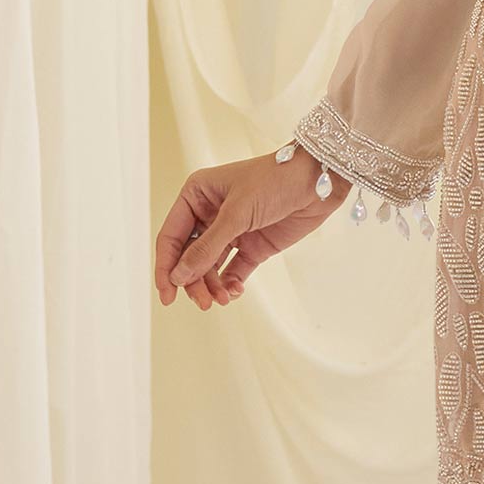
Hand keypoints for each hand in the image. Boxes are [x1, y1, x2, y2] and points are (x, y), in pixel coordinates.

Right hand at [154, 147, 348, 310]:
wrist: (317, 182)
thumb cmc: (275, 181)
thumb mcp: (236, 213)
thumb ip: (208, 247)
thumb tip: (179, 276)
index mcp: (196, 196)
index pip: (171, 237)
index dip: (166, 267)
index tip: (167, 295)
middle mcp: (209, 214)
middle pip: (189, 257)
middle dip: (193, 281)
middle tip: (203, 303)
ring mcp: (231, 231)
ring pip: (210, 267)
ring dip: (212, 286)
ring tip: (221, 300)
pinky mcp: (253, 245)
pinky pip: (233, 270)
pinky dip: (231, 284)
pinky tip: (235, 292)